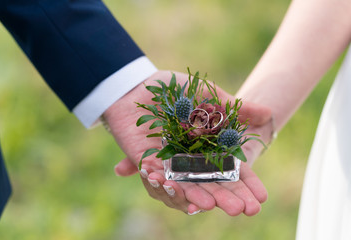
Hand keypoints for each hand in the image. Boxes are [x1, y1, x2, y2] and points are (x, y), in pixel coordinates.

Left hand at [104, 70, 270, 214]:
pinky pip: (157, 179)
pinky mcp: (147, 162)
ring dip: (200, 198)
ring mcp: (169, 164)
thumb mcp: (208, 95)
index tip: (261, 197)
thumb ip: (234, 107)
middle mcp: (190, 161)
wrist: (138, 84)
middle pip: (212, 185)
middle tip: (245, 210)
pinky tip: (181, 193)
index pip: (230, 171)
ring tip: (215, 206)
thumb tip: (268, 113)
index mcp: (207, 148)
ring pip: (186, 188)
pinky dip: (167, 186)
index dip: (246, 185)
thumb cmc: (174, 89)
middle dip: (228, 198)